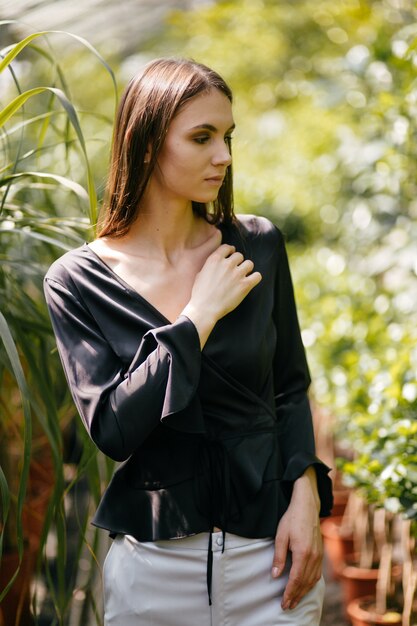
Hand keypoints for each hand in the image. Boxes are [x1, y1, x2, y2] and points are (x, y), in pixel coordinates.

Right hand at [181, 244, 261, 346]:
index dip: (230, 252)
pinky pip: (257, 276)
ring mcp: (237, 274)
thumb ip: (210, 265)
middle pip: (239, 255)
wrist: (205, 309)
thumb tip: (216, 263)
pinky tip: (250, 282)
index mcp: (214, 259)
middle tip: (235, 271)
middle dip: (238, 262)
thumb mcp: (200, 274)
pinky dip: (255, 278)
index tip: (231, 256)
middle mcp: (227, 264)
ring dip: (247, 269)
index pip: (227, 247)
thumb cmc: (200, 294)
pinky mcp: (245, 285)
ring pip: (249, 263)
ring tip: (243, 276)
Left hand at [272, 467, 322, 610]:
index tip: (284, 603)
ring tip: (295, 600)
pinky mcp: (321, 553)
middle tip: (287, 607)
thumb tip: (275, 575)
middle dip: (296, 596)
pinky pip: (318, 574)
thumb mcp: (280, 536)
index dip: (289, 593)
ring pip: (313, 580)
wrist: (307, 506)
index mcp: (302, 553)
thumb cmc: (292, 519)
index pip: (295, 579)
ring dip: (304, 592)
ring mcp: (319, 555)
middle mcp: (313, 557)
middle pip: (305, 583)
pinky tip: (306, 587)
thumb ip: (278, 557)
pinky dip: (311, 584)